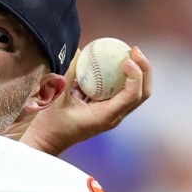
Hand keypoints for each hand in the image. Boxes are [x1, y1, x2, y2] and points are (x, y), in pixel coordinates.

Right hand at [20, 46, 152, 155]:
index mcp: (106, 116)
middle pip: (142, 93)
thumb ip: (69, 72)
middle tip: (133, 50)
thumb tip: (80, 50)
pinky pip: (121, 92)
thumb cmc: (51, 123)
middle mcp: (114, 117)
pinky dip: (122, 77)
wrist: (47, 141)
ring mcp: (112, 114)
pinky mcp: (106, 110)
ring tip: (129, 52)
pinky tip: (112, 61)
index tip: (126, 58)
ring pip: (135, 93)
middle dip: (144, 70)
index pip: (132, 94)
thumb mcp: (57, 95)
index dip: (136, 74)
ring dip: (137, 72)